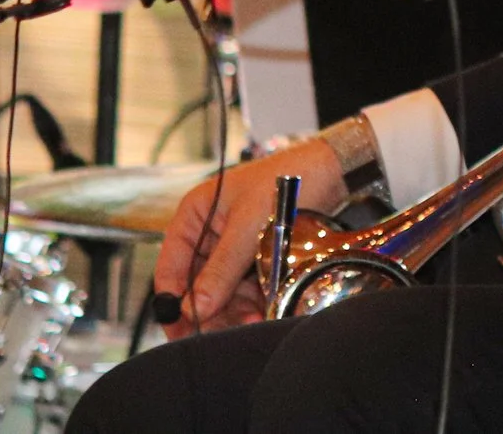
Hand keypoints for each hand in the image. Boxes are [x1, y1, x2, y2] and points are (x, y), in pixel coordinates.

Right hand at [152, 138, 346, 335]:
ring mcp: (231, 246)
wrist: (332, 170)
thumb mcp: (249, 227)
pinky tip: (263, 310)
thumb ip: (222, 269)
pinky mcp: (254, 256)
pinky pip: (244, 286)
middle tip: (225, 333)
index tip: (181, 332)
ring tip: (253, 320)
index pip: (171, 268)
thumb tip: (195, 308)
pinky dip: (252, 300)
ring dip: (234, 310)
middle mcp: (208, 232)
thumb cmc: (287, 181)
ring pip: (221, 290)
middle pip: (196, 285)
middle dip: (210, 310)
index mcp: (195, 215)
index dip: (172, 303)